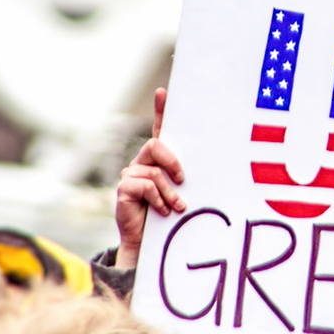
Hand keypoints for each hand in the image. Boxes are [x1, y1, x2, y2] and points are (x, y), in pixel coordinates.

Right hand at [115, 87, 185, 268]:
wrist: (147, 242)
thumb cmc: (167, 216)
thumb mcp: (181, 193)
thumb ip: (185, 178)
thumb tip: (209, 168)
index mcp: (157, 161)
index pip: (160, 130)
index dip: (161, 110)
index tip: (164, 91)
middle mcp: (142, 162)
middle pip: (156, 145)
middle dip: (173, 161)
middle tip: (183, 180)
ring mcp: (130, 174)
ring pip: (154, 171)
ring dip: (169, 192)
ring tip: (176, 207)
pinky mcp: (124, 188)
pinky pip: (146, 185)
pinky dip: (158, 199)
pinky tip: (161, 211)